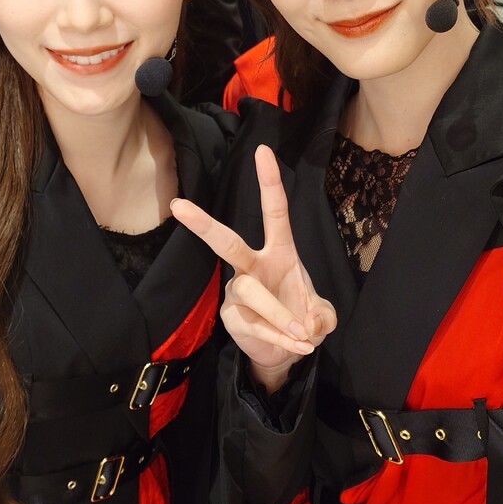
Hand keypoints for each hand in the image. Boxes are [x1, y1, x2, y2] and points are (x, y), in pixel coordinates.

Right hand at [171, 145, 336, 390]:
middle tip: (179, 207)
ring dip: (279, 314)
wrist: (285, 352)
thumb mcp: (323, 317)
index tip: (262, 151)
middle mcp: (253, 265)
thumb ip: (322, 317)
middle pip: (227, 242)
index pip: (274, 212)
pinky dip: (279, 337)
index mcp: (280, 252)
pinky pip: (252, 323)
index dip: (269, 182)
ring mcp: (237, 290)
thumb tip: (308, 323)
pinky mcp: (230, 316)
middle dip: (204, 224)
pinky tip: (296, 345)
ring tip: (303, 334)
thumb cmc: (302, 318)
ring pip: (249, 291)